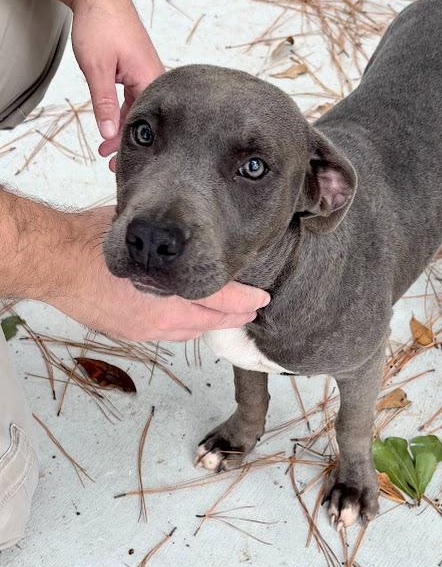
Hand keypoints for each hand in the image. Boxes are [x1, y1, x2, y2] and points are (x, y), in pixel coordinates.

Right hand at [51, 207, 269, 341]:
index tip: (260, 297)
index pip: (218, 298)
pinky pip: (167, 333)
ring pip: (189, 331)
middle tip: (252, 309)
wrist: (55, 263)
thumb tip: (184, 232)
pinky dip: (184, 326)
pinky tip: (190, 318)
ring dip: (209, 322)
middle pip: (209, 321)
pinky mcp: (129, 333)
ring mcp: (144, 328)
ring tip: (227, 315)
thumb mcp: (139, 232)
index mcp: (166, 294)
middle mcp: (160, 317)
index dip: (243, 299)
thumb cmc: (91, 242)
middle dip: (233, 316)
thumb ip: (167, 242)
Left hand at [70, 0, 163, 169]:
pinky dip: (125, 112)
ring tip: (108, 148)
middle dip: (128, 143)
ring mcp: (148, 73)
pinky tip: (114, 123)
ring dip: (124, 128)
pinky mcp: (140, 69)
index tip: (117, 164)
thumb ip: (104, 104)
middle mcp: (155, 77)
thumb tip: (109, 134)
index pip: (144, 122)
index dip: (129, 145)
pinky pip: (137, 98)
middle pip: (145, 119)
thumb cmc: (101, 23)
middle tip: (112, 165)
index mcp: (151, 78)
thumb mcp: (97, 69)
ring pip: (140, 109)